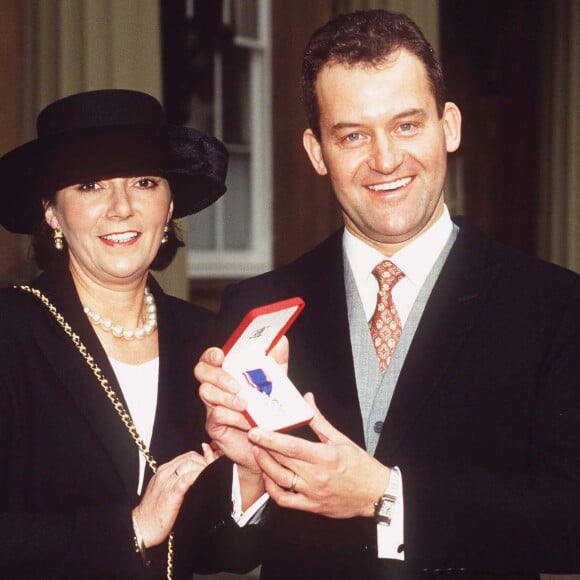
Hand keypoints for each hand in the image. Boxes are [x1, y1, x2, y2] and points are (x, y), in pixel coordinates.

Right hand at [132, 445, 216, 547]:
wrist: (141, 528)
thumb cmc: (155, 513)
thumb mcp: (168, 492)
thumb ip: (181, 482)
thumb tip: (198, 478)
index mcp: (164, 471)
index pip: (187, 456)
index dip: (202, 458)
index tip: (211, 465)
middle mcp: (164, 472)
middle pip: (190, 457)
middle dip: (205, 461)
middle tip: (215, 469)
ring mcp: (166, 482)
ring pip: (189, 464)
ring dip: (204, 467)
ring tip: (212, 474)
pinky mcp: (170, 493)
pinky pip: (186, 478)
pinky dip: (198, 475)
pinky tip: (205, 478)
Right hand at [195, 337, 288, 471]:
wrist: (268, 443)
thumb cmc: (267, 408)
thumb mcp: (276, 381)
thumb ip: (277, 360)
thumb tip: (280, 340)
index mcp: (228, 372)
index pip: (211, 357)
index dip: (211, 354)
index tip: (221, 355)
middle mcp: (217, 386)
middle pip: (201, 371)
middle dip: (218, 375)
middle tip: (236, 385)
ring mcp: (212, 405)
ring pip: (206, 393)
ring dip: (226, 397)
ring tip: (245, 404)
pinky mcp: (215, 425)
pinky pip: (216, 415)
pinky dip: (233, 417)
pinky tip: (248, 421)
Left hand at [248, 393, 389, 518]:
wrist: (375, 495)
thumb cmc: (360, 465)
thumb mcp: (341, 439)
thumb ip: (319, 420)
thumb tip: (307, 399)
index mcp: (325, 457)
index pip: (292, 447)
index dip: (271, 439)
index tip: (256, 431)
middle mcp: (316, 477)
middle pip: (282, 461)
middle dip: (263, 448)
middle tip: (252, 436)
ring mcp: (312, 494)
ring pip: (280, 480)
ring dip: (264, 465)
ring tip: (257, 452)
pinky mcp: (311, 506)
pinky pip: (285, 500)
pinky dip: (272, 489)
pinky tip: (268, 476)